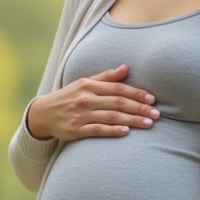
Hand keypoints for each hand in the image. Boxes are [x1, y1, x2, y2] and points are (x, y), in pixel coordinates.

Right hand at [26, 64, 158, 140]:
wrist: (42, 114)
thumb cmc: (68, 97)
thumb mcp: (84, 83)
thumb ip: (106, 77)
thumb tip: (126, 67)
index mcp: (89, 85)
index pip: (118, 88)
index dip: (136, 94)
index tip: (152, 99)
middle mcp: (85, 99)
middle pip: (117, 103)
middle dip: (139, 108)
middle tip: (156, 114)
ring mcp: (80, 115)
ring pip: (111, 117)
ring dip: (131, 120)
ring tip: (148, 123)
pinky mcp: (76, 130)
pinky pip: (97, 130)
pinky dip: (112, 130)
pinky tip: (126, 131)